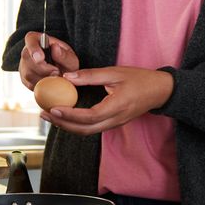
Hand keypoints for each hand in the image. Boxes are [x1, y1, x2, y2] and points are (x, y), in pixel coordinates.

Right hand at [18, 33, 79, 89]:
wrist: (63, 73)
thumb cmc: (66, 62)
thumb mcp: (70, 58)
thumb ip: (64, 55)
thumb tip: (55, 48)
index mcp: (37, 40)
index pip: (30, 39)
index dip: (33, 49)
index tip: (40, 58)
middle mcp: (27, 51)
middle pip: (27, 60)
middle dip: (43, 69)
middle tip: (57, 72)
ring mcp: (24, 66)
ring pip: (28, 74)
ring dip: (44, 79)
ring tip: (56, 77)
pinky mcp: (25, 79)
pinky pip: (30, 84)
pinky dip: (42, 86)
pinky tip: (50, 83)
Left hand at [41, 66, 173, 135]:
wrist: (160, 91)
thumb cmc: (140, 79)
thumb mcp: (116, 73)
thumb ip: (91, 76)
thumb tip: (67, 77)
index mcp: (117, 107)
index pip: (90, 116)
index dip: (70, 114)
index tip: (53, 108)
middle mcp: (115, 120)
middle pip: (84, 129)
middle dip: (62, 123)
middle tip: (44, 113)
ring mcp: (114, 124)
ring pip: (86, 132)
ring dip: (67, 126)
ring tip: (49, 115)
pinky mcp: (112, 123)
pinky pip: (91, 128)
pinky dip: (75, 124)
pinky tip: (64, 115)